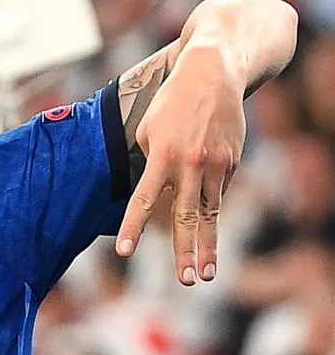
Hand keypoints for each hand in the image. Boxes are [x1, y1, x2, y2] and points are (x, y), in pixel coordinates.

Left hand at [115, 46, 245, 285]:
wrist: (214, 73)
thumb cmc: (171, 102)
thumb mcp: (148, 128)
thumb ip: (150, 163)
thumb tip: (155, 193)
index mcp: (162, 155)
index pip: (143, 200)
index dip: (133, 227)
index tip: (124, 252)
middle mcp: (190, 164)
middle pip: (186, 217)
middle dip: (185, 252)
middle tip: (185, 282)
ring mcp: (215, 165)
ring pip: (210, 214)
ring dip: (208, 247)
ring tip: (206, 274)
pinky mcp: (232, 163)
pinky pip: (217, 194)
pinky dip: (210, 212)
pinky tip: (208, 231)